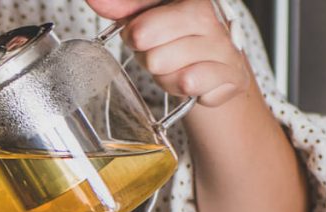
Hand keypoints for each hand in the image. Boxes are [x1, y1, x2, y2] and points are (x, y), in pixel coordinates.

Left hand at [86, 0, 249, 107]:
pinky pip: (189, 82)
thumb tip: (95, 0)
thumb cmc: (177, 42)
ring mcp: (224, 45)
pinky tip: (189, 82)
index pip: (146, 13)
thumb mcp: (147, 21)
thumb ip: (124, 8)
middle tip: (160, 54)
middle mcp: (210, 16)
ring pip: (164, 65)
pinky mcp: (231, 74)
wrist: (215, 74)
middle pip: (146, 37)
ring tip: (175, 69)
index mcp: (190, 0)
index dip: (136, 29)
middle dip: (145, 54)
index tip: (138, 37)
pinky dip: (181, 88)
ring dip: (162, 76)